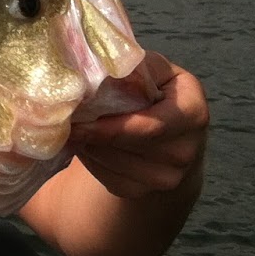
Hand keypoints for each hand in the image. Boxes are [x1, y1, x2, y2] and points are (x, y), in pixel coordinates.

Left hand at [71, 53, 208, 199]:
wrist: (170, 136)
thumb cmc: (156, 93)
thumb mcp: (154, 71)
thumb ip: (133, 67)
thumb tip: (97, 64)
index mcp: (192, 113)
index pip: (149, 126)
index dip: (109, 125)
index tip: (75, 119)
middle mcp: (185, 151)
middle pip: (124, 147)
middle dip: (90, 133)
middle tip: (62, 120)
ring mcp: (166, 178)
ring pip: (109, 162)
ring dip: (86, 145)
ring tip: (76, 126)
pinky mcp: (141, 192)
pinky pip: (104, 176)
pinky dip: (90, 159)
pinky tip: (87, 142)